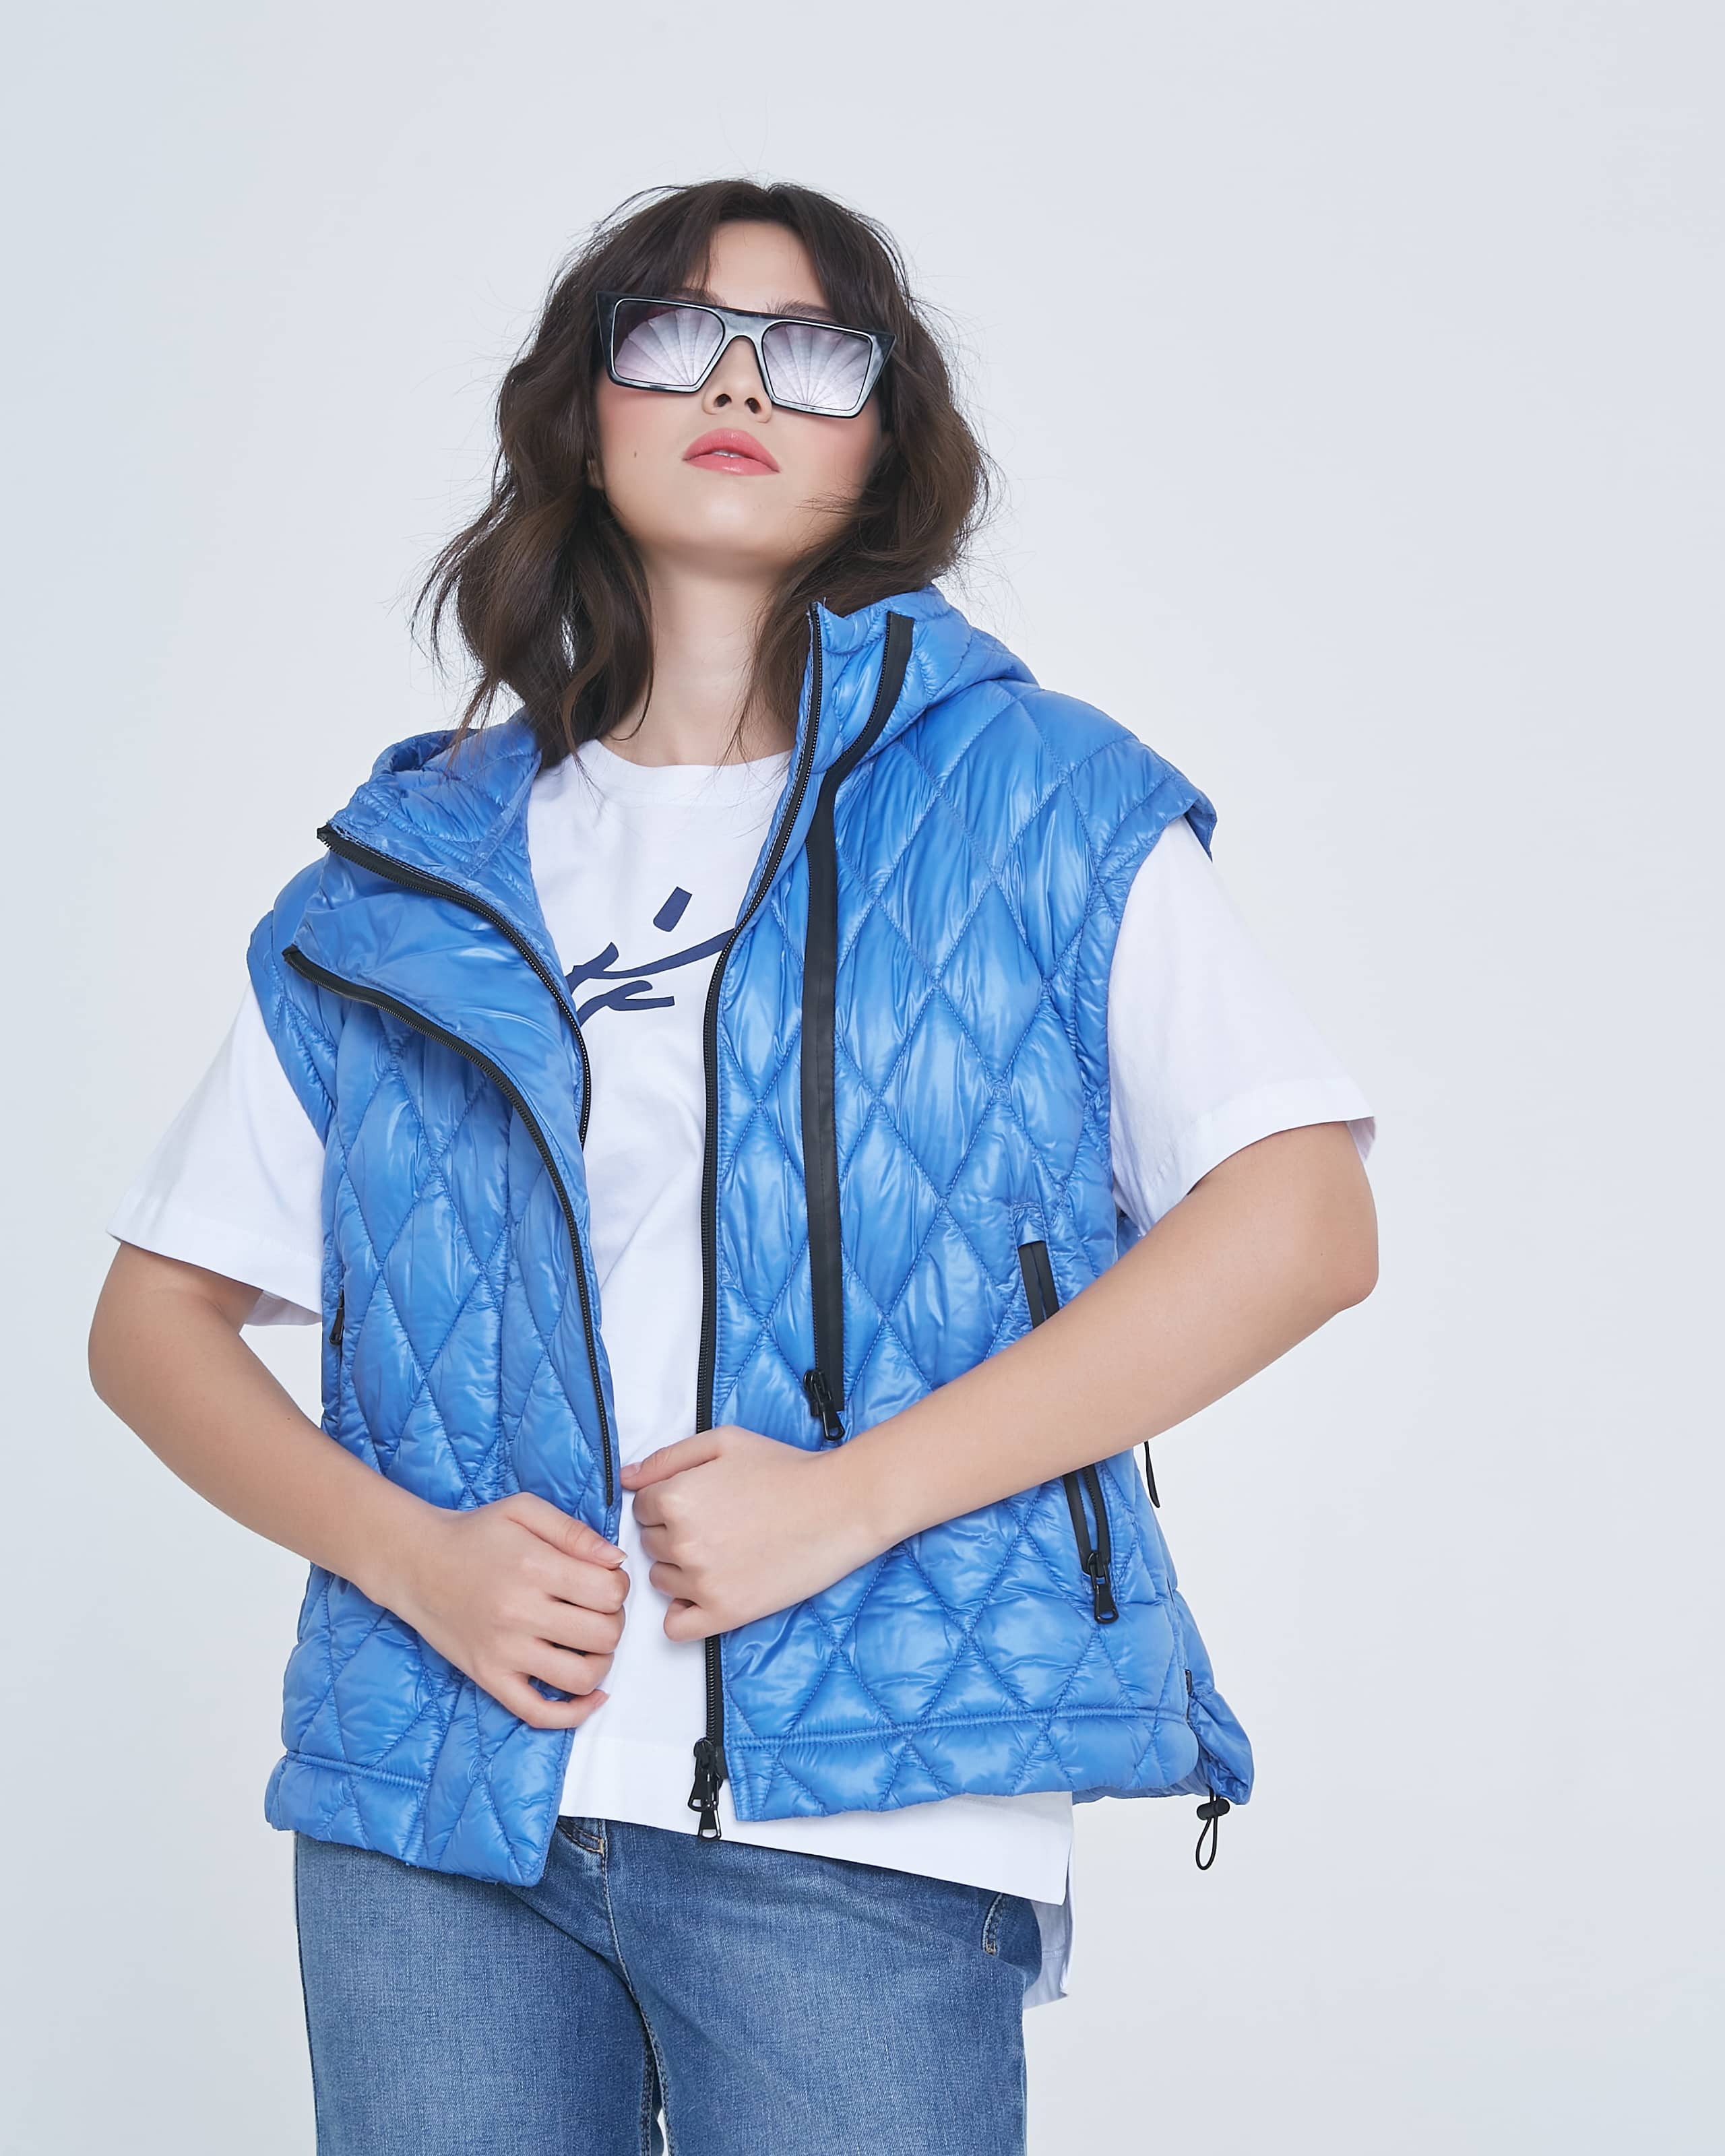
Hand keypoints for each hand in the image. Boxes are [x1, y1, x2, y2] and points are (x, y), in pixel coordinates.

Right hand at [384, 1492, 629, 1729]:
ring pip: (581, 1677)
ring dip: (602, 1662)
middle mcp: (519, 1614)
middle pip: (604, 1635)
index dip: (620, 1586)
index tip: (606, 1580)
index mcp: (534, 1568)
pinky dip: (573, 1713)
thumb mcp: (524, 1510)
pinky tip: (590, 1695)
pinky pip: (538, 1713)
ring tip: (591, 1643)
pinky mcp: (489, 1677)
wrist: (415, 1562)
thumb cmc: (473, 1534)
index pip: (609, 1592)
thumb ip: (574, 1531)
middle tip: (599, 1609)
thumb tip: (617, 1559)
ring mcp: (503, 1651)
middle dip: (615, 1621)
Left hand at [622, 1426, 882, 1640]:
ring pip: (661, 1581)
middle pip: (649, 1544)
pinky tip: (706, 1594)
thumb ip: (668, 1458)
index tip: (700, 1502)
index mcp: (675, 1497)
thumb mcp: (725, 1442)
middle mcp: (681, 1542)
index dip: (667, 1501)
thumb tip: (626, 1479)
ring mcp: (702, 1582)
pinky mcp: (725, 1614)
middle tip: (717, 1524)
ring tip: (723, 1552)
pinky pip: (676, 1627)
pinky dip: (684, 1614)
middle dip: (674, 1534)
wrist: (840, 1506)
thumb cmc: (785, 1469)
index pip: (641, 1508)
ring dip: (681, 1570)